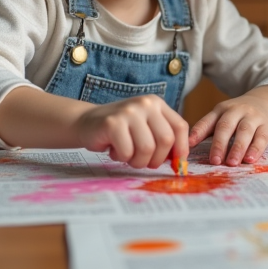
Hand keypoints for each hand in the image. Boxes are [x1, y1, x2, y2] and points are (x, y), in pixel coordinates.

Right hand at [74, 94, 188, 169]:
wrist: (86, 123)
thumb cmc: (120, 131)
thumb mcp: (145, 128)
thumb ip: (162, 139)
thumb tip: (181, 162)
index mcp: (157, 104)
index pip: (180, 127)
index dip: (181, 148)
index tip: (176, 164)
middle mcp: (145, 104)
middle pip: (166, 140)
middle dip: (156, 159)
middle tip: (143, 162)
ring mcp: (129, 112)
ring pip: (147, 149)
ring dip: (137, 161)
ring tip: (127, 155)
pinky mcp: (113, 123)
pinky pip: (127, 152)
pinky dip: (121, 158)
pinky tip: (114, 150)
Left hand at [189, 85, 267, 165]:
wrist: (266, 101)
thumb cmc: (238, 115)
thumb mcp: (222, 116)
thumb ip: (206, 130)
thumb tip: (186, 146)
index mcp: (221, 109)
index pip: (208, 121)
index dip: (198, 132)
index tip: (189, 145)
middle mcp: (236, 110)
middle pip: (226, 126)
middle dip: (219, 144)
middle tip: (214, 161)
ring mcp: (253, 116)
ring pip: (244, 132)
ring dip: (237, 148)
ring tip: (231, 163)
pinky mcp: (267, 125)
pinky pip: (261, 137)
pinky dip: (255, 149)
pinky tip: (250, 160)